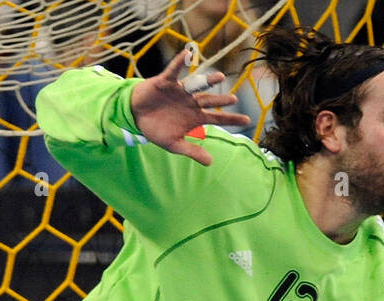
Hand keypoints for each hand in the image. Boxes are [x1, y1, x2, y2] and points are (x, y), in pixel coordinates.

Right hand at [129, 49, 252, 165]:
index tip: (247, 120)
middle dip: (220, 99)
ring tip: (219, 77)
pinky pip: (173, 71)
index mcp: (195, 117)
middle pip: (209, 100)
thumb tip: (210, 163)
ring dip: (207, 81)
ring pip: (196, 85)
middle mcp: (191, 102)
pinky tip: (187, 55)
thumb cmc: (157, 129)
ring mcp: (180, 91)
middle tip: (233, 99)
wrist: (136, 116)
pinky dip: (179, 63)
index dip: (231, 119)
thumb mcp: (174, 144)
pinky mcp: (166, 82)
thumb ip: (192, 151)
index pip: (217, 117)